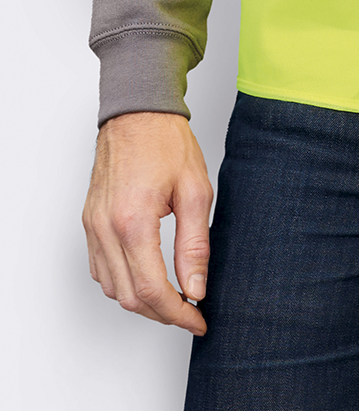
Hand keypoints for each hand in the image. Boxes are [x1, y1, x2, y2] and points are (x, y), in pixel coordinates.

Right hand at [83, 111, 213, 336]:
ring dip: (141, 301)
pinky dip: (122, 282)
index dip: (178, 313)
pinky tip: (145, 275)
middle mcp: (106, 229)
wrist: (138, 112)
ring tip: (173, 295)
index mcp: (133, 222)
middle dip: (162, 312)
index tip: (198, 318)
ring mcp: (93, 226)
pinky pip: (100, 269)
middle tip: (190, 310)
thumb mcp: (195, 191)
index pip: (153, 290)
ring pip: (112, 288)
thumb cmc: (165, 142)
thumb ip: (194, 245)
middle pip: (130, 297)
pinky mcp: (90, 222)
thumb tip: (196, 286)